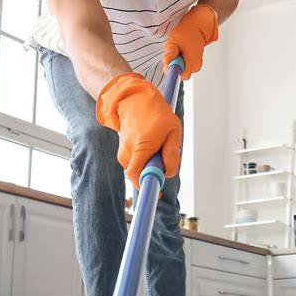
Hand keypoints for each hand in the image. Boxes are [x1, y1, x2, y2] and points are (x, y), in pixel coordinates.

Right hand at [96, 73, 181, 189]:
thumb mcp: (173, 131)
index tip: (156, 194)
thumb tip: (168, 172)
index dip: (147, 187)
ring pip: (139, 170)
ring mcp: (122, 153)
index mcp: (140, 147)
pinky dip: (144, 160)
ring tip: (156, 145)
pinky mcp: (122, 153)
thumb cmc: (156, 114)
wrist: (135, 101)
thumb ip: (172, 153)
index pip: (137, 176)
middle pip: (141, 175)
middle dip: (154, 171)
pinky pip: (136, 164)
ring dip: (150, 164)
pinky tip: (149, 146)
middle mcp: (127, 152)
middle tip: (163, 156)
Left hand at [163, 4, 217, 80]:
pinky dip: (179, 59)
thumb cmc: (187, 32)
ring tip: (178, 49)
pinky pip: (183, 65)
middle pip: (179, 73)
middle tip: (174, 51)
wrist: (198, 26)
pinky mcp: (193, 63)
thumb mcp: (174, 41)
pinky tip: (181, 51)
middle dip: (173, 64)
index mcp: (192, 63)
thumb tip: (167, 63)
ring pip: (180, 69)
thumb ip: (170, 53)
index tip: (170, 60)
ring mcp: (195, 65)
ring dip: (176, 61)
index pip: (179, 76)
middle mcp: (195, 67)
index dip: (172, 69)